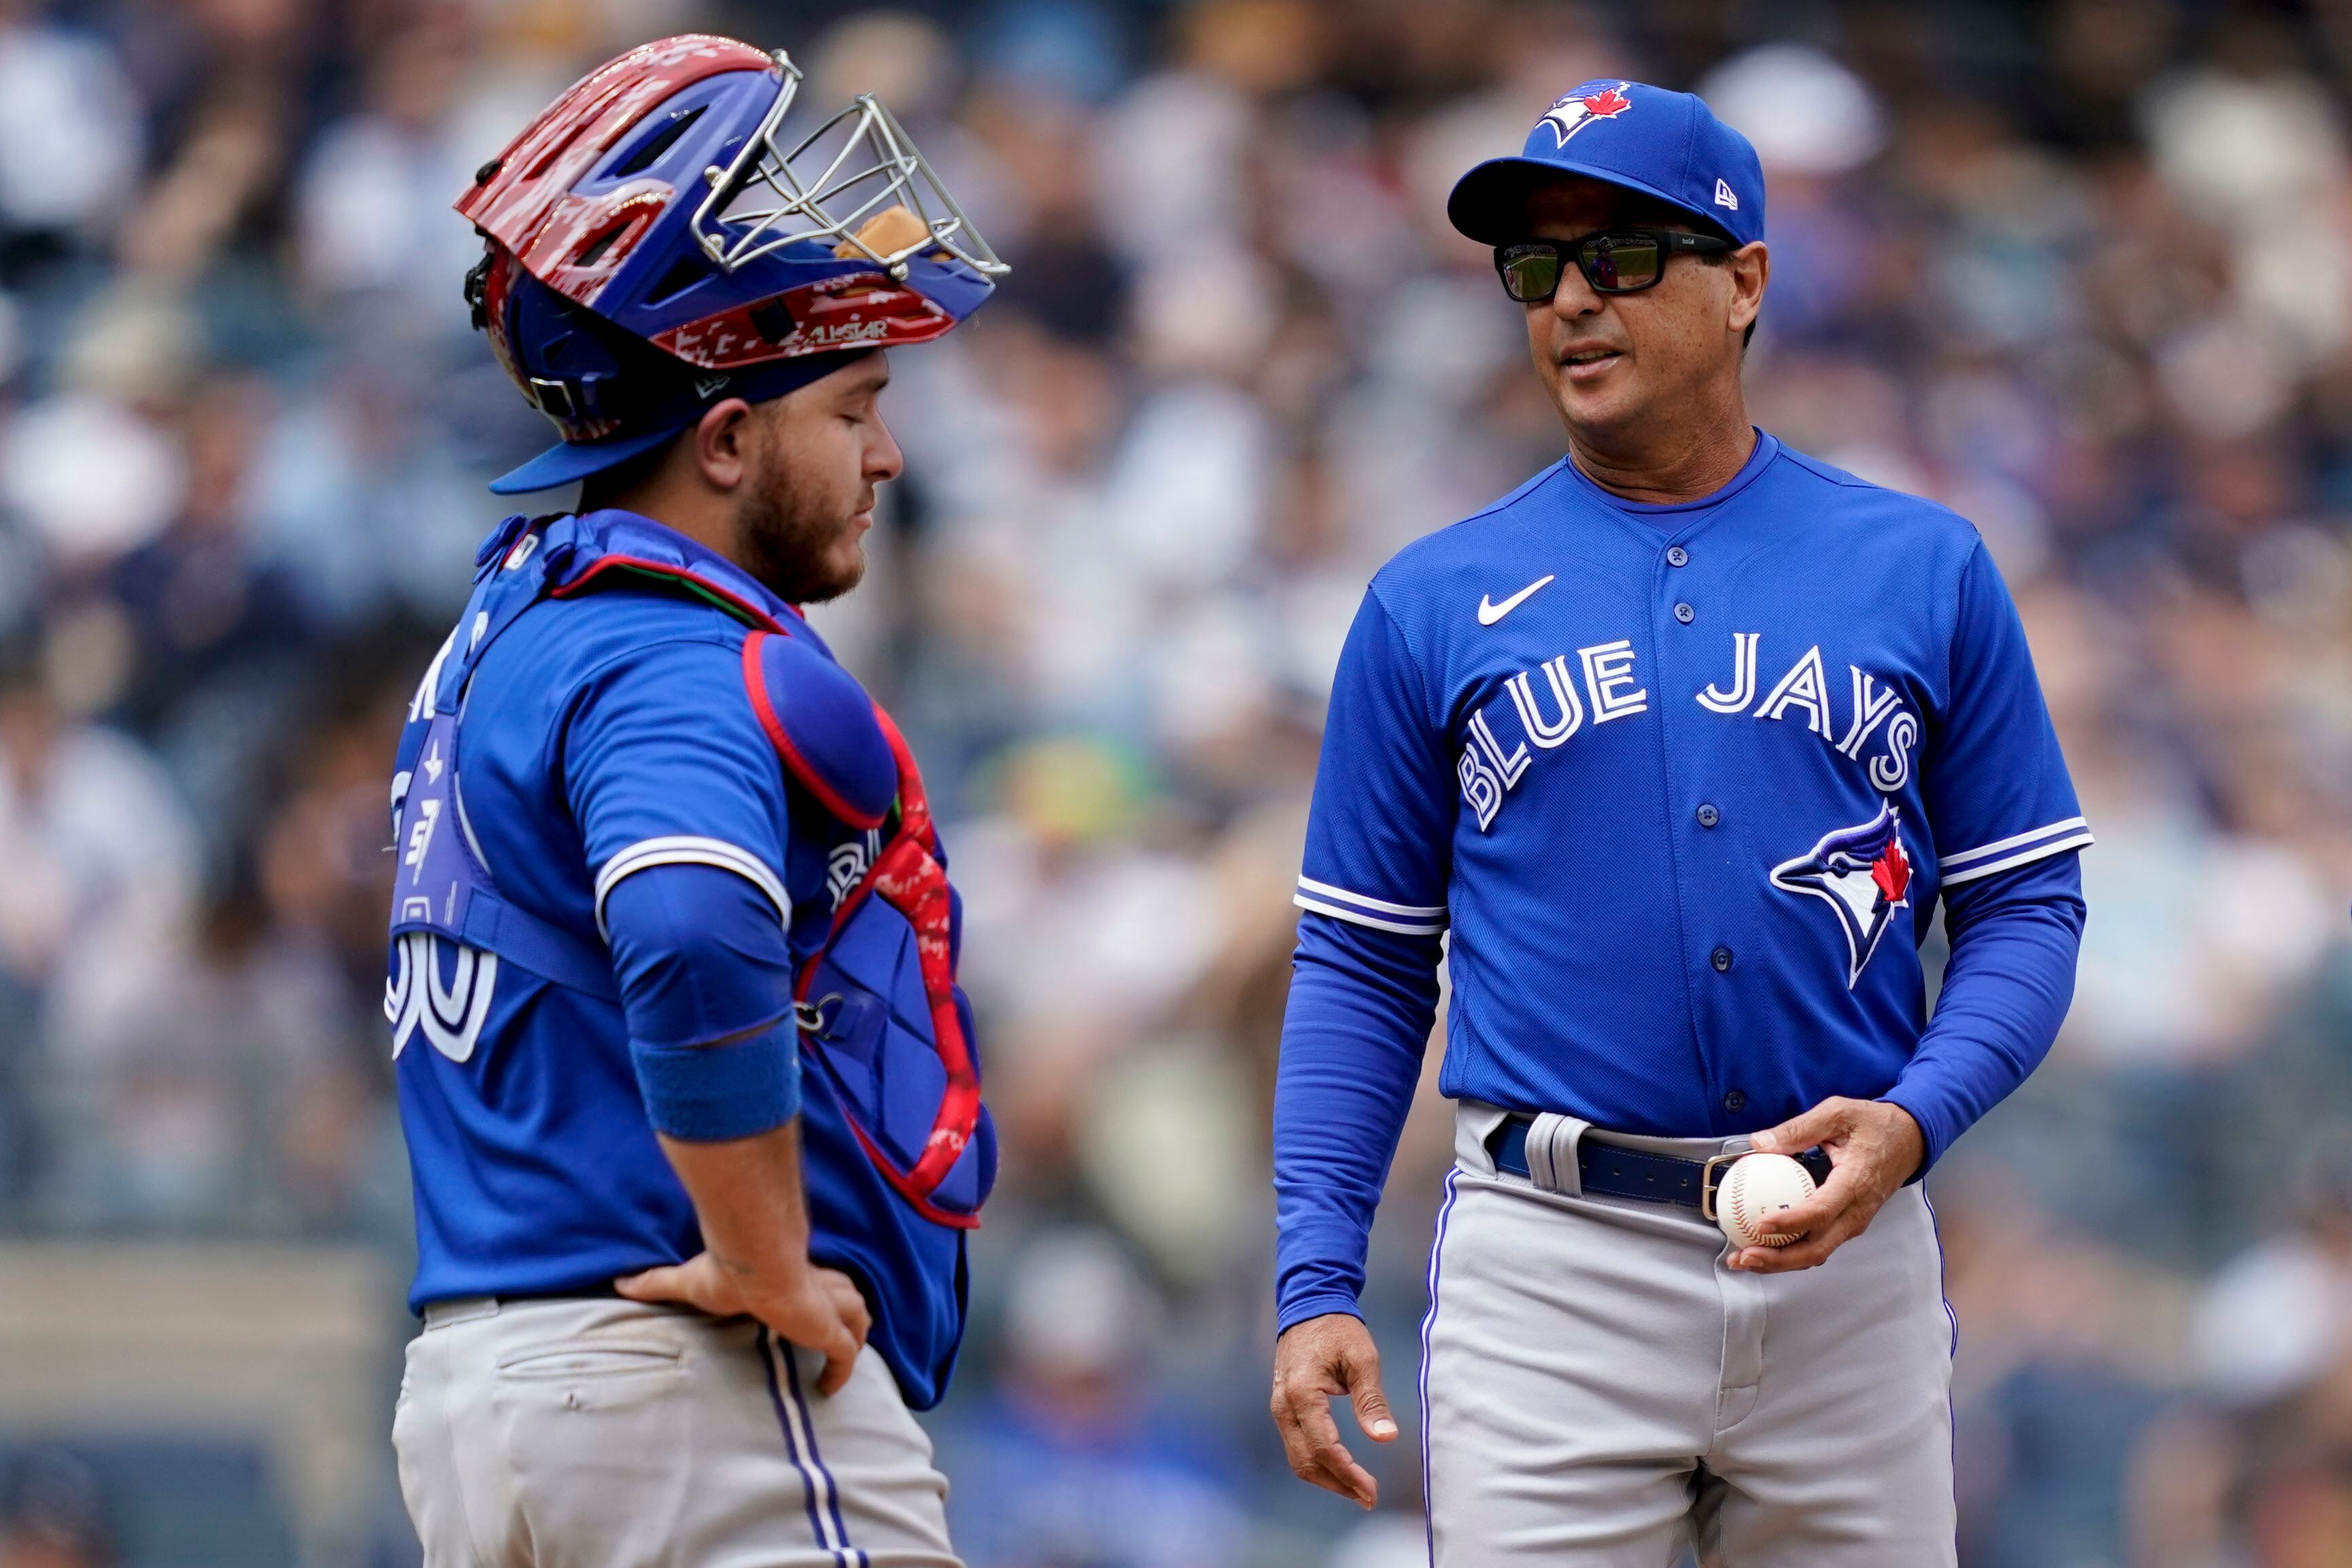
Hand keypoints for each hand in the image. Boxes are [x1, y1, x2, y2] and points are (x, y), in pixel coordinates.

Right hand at [617, 1252, 871, 1394]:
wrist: (755, 1266)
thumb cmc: (725, 1270)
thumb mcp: (688, 1280)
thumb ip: (656, 1283)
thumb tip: (620, 1283)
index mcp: (789, 1276)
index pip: (812, 1280)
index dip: (815, 1293)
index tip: (805, 1311)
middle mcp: (815, 1288)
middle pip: (845, 1295)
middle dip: (845, 1310)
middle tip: (836, 1333)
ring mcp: (828, 1309)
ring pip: (857, 1317)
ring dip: (854, 1333)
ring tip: (841, 1352)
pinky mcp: (832, 1332)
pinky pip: (847, 1355)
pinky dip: (842, 1371)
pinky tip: (830, 1388)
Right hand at [1270, 1312, 1396, 1507]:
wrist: (1309, 1306)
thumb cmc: (1338, 1329)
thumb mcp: (1363, 1359)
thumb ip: (1371, 1400)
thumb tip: (1386, 1437)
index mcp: (1303, 1393)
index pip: (1324, 1447)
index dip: (1348, 1473)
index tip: (1372, 1490)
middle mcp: (1284, 1406)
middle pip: (1306, 1461)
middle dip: (1338, 1484)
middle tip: (1369, 1496)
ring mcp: (1279, 1408)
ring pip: (1298, 1459)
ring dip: (1327, 1478)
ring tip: (1357, 1489)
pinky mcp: (1282, 1408)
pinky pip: (1296, 1446)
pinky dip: (1317, 1463)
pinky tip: (1339, 1468)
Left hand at [1727, 1097, 1924, 1274]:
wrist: (1911, 1140)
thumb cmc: (1875, 1124)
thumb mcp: (1838, 1112)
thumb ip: (1799, 1128)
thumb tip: (1759, 1142)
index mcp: (1855, 1183)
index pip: (1821, 1212)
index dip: (1790, 1223)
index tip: (1760, 1225)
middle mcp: (1857, 1211)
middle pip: (1817, 1248)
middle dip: (1778, 1259)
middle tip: (1743, 1256)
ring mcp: (1854, 1222)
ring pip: (1816, 1253)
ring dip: (1780, 1261)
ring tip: (1744, 1259)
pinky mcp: (1848, 1224)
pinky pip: (1818, 1243)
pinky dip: (1790, 1251)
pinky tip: (1762, 1245)